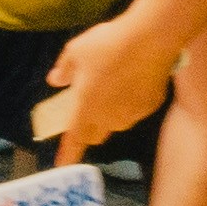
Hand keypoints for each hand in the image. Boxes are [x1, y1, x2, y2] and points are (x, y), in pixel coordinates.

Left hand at [47, 6, 180, 159]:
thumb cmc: (107, 45)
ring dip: (111, 114)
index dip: (67, 155)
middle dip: (88, 129)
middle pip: (95, 135)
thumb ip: (64, 69)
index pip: (74, 140)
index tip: (61, 166)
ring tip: (114, 85)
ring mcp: (133, 114)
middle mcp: (109, 119)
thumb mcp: (76, 50)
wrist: (151, 38)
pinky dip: (131, 101)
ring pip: (117, 123)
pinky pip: (136, 110)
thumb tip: (55, 80)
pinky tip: (134, 79)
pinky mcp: (151, 106)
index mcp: (86, 109)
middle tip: (87, 108)